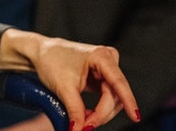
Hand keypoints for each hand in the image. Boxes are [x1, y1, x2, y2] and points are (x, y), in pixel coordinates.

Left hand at [0, 29, 140, 129]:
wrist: (40, 53)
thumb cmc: (51, 62)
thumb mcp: (63, 88)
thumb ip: (75, 110)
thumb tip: (79, 130)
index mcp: (101, 56)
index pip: (118, 82)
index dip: (128, 101)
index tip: (135, 117)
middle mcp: (108, 60)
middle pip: (115, 94)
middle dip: (102, 113)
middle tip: (86, 126)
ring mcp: (106, 69)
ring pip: (113, 98)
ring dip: (101, 113)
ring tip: (83, 121)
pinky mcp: (102, 77)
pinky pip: (107, 97)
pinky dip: (98, 109)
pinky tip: (86, 116)